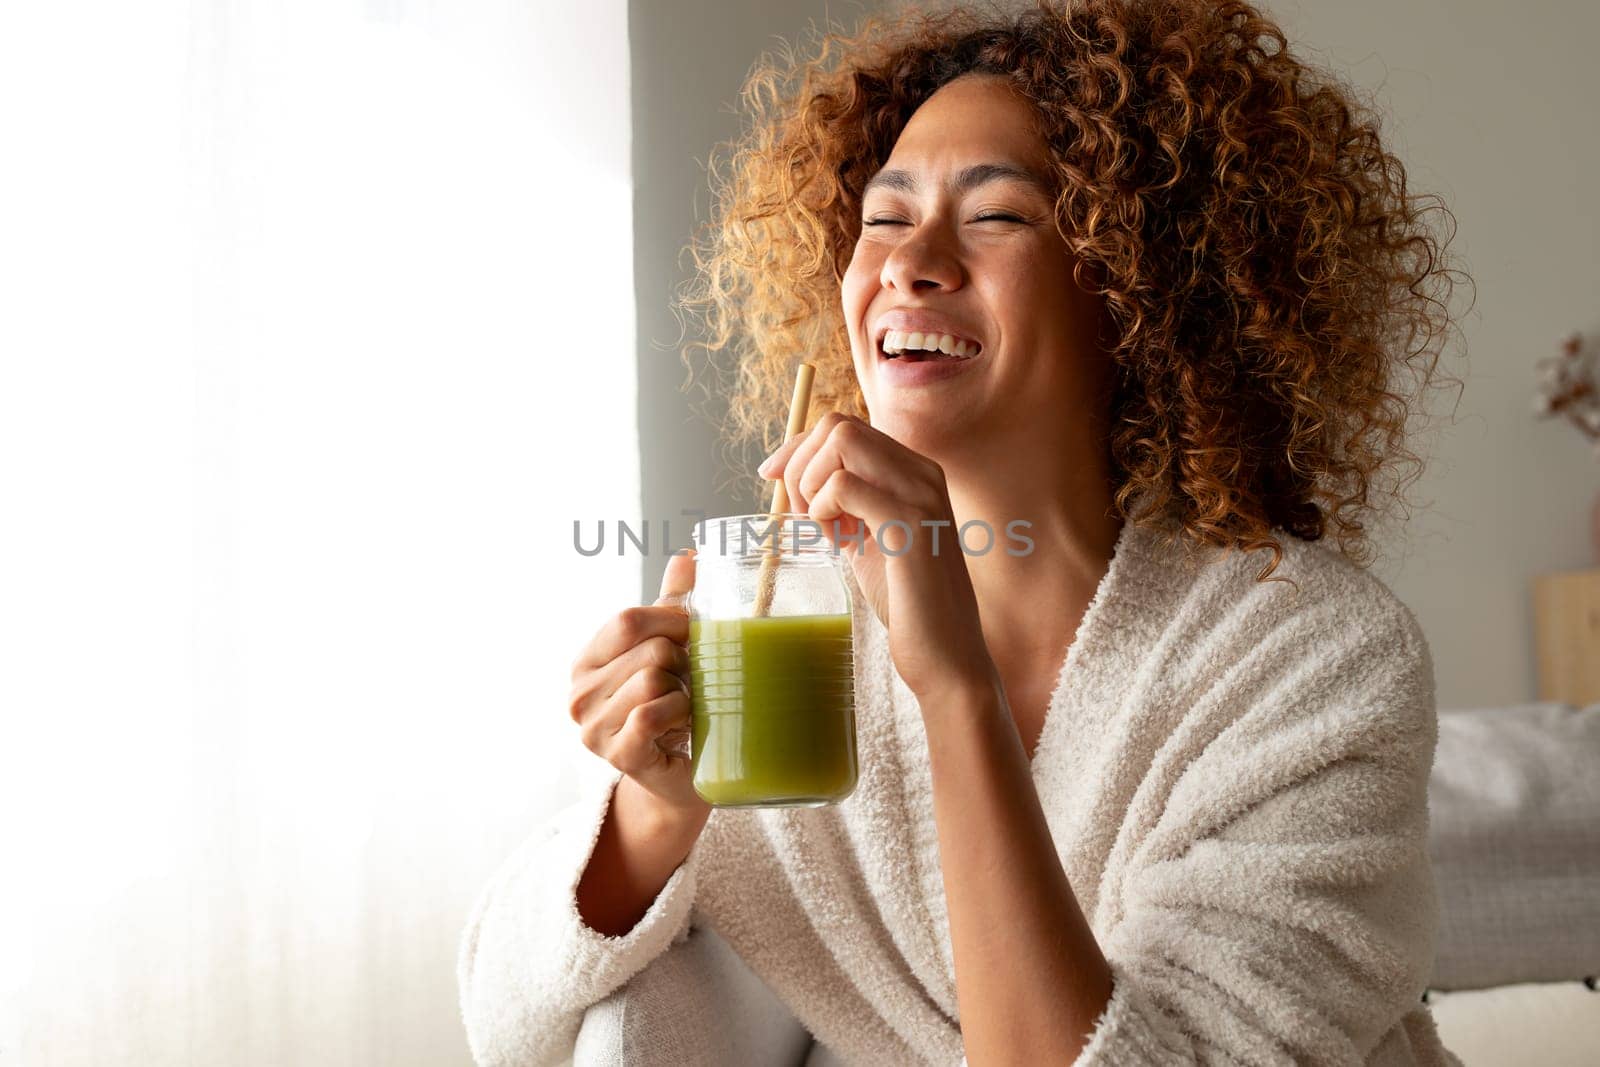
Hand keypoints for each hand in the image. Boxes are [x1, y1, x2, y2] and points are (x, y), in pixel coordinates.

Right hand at [567, 550, 709, 819]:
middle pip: (648, 649)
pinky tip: (681, 725)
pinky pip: (654, 713)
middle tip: (689, 683)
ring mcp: (594, 729)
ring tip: (684, 706)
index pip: (628, 620)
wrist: (680, 775)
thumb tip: (688, 554)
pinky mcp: (618, 756)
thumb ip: (671, 603)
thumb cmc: (672, 705)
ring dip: (684, 691)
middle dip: (683, 661)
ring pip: (653, 679)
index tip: (693, 637)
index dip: (672, 621)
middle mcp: (579, 695)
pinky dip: (679, 713)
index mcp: (586, 662)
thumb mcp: (668, 648)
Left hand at [758, 412, 996, 696]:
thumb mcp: (868, 541)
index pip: (843, 427)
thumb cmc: (907, 604)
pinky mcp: (910, 524)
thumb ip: (844, 507)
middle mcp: (922, 473)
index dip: (797, 448)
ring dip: (810, 484)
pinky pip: (841, 486)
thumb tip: (791, 475)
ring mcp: (920, 494)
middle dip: (800, 465)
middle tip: (804, 517)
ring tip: (824, 531)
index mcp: (915, 472)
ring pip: (839, 442)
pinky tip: (838, 544)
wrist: (947, 657)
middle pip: (837, 425)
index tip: (769, 476)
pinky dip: (822, 511)